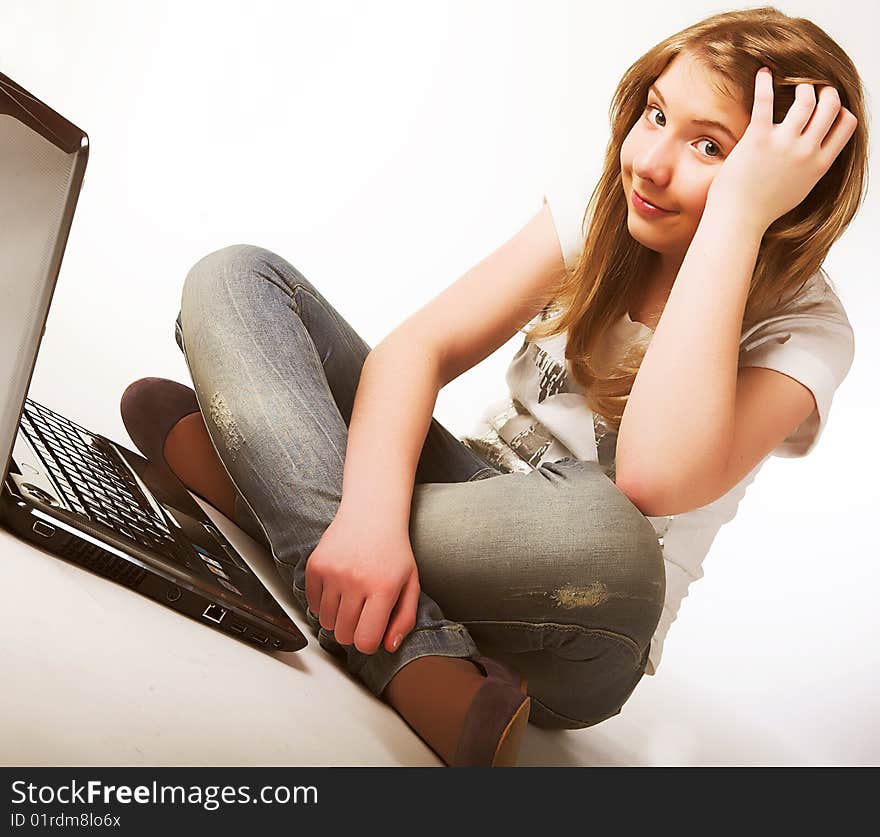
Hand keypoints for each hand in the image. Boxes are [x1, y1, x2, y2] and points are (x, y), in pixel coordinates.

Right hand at [304, 507, 419, 654]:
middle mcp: (356, 581)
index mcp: (383, 589)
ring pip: (325, 622)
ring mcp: (333, 573)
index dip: (368, 643)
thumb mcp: (411, 584)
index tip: (371, 632)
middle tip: (362, 613)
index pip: (365, 641)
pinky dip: (323, 603)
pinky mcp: (315, 566)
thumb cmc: (393, 550)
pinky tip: (338, 587)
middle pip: (343, 635)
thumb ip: (405, 619)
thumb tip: (388, 646)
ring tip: (351, 598)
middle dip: (353, 631)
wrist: (372, 514)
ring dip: (337, 617)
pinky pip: (312, 604)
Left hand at [707, 67, 857, 231]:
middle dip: (825, 92)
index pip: (846, 124)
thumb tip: (816, 153)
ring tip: (793, 86)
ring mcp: (783, 144)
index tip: (828, 108)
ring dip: (802, 87)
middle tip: (813, 90)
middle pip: (830, 106)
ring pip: (806, 99)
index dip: (840, 111)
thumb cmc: (763, 208)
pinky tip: (764, 73)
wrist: (738, 220)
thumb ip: (811, 167)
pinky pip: (765, 101)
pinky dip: (765, 83)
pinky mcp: (757, 139)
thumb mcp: (800, 189)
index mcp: (819, 164)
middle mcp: (806, 152)